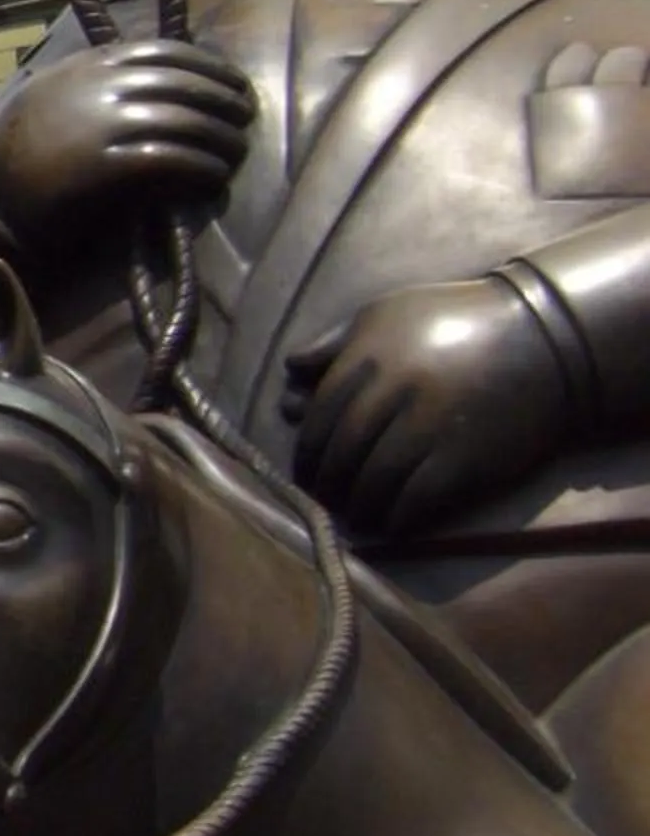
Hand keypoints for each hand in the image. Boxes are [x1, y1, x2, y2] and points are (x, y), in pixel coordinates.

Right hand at [0, 41, 253, 255]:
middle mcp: (98, 88)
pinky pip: (170, 159)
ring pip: (185, 121)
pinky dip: (201, 167)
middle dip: (224, 100)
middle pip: (184, 84)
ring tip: (236, 152)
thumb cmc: (13, 151)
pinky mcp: (106, 166)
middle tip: (246, 118)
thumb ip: (91, 80)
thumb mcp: (49, 94)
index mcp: (86, 65)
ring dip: (221, 138)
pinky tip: (214, 176)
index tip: (231, 81)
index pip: (163, 50)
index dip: (207, 64)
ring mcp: (103, 125)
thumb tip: (141, 77)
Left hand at [281, 278, 572, 535]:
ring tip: (354, 513)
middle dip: (326, 482)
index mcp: (369, 358)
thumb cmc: (456, 319)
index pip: (319, 418)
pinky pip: (417, 497)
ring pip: (374, 480)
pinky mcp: (465, 457)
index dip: (306, 452)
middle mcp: (394, 394)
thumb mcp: (388, 313)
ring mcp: (430, 428)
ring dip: (358, 504)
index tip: (302, 472)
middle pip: (342, 452)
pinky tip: (389, 522)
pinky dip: (396, 515)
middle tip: (322, 499)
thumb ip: (336, 343)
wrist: (545, 339)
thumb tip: (289, 369)